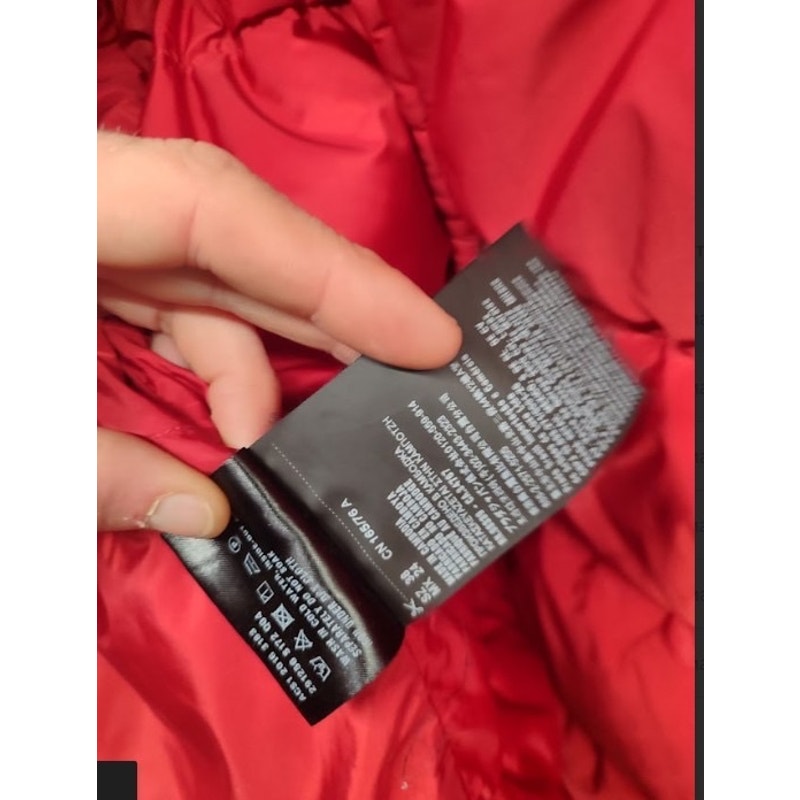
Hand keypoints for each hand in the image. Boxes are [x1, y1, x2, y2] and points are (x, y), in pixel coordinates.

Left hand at [97, 132, 461, 537]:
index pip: (219, 209)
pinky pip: (176, 296)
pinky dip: (213, 359)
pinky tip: (226, 418)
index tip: (430, 338)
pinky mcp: (91, 256)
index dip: (335, 272)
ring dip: (256, 363)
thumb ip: (94, 471)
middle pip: (242, 240)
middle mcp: (91, 201)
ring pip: (212, 274)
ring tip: (276, 443)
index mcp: (58, 204)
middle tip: (411, 376)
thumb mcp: (2, 443)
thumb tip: (205, 516)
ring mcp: (94, 226)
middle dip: (332, 315)